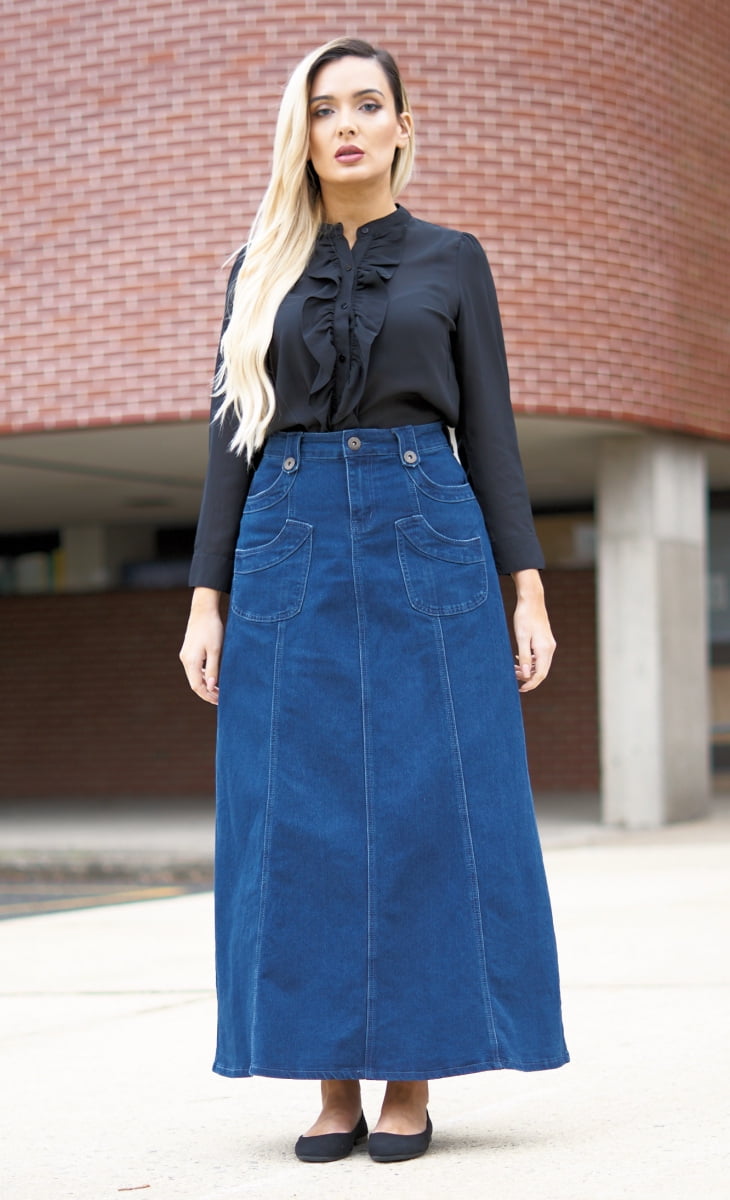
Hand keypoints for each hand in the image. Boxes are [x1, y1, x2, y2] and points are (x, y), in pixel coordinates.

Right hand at [179, 588, 222, 704]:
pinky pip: (194, 668)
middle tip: (221, 699)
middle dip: (207, 693)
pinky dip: (203, 676)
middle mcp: (185, 660)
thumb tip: (210, 687)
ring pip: (194, 676)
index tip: (220, 701)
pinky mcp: (189, 651)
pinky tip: (213, 678)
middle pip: (194, 683)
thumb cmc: (212, 629)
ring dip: (205, 685)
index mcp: (191, 661)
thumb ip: (213, 669)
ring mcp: (186, 655)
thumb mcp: (216, 650)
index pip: (197, 686)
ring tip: (219, 690)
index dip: (208, 696)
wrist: (203, 610)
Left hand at [511, 569, 555, 692]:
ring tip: (514, 669)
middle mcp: (549, 648)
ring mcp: (548, 644)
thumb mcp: (521, 637)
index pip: (540, 674)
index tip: (520, 689)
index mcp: (544, 649)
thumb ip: (525, 656)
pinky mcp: (544, 641)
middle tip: (513, 678)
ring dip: (529, 670)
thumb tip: (526, 675)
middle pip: (542, 671)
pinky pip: (539, 657)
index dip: (531, 684)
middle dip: (528, 678)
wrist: (531, 600)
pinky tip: (519, 659)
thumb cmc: (524, 617)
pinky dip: (530, 661)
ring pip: (541, 664)